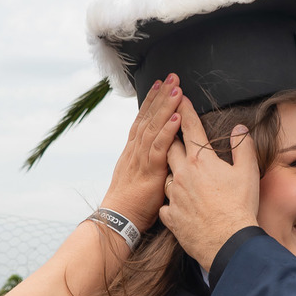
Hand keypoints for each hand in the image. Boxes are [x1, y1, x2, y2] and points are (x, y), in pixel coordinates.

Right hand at [100, 74, 185, 230]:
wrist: (118, 219)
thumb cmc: (132, 203)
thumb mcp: (142, 178)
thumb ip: (153, 164)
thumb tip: (166, 156)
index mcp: (133, 151)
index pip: (143, 119)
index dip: (152, 101)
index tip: (161, 84)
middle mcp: (135, 150)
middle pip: (148, 117)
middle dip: (161, 96)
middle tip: (173, 77)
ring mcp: (140, 158)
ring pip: (153, 127)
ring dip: (166, 107)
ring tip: (178, 90)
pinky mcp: (148, 171)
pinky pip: (158, 148)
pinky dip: (168, 132)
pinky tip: (177, 119)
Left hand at [159, 95, 259, 270]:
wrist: (228, 242)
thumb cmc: (240, 207)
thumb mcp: (248, 172)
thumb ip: (242, 146)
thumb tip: (238, 128)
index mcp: (201, 160)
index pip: (189, 127)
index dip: (184, 110)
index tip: (178, 97)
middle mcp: (183, 174)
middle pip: (170, 148)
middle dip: (171, 138)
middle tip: (173, 132)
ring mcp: (174, 196)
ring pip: (167, 177)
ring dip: (173, 173)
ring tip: (182, 176)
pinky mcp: (171, 217)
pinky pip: (167, 205)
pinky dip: (171, 203)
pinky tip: (178, 205)